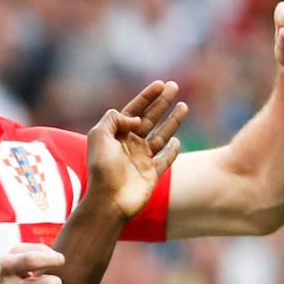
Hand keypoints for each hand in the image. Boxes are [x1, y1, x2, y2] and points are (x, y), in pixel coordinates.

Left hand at [87, 80, 185, 220]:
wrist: (110, 200)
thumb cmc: (102, 168)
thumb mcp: (99, 136)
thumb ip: (113, 119)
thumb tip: (135, 117)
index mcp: (116, 135)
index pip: (134, 110)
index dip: (147, 96)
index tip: (160, 84)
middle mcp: (129, 145)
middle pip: (149, 118)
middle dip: (161, 102)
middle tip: (174, 86)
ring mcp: (141, 159)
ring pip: (161, 135)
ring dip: (173, 121)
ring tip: (183, 105)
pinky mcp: (152, 174)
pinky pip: (165, 159)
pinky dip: (172, 149)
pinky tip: (177, 139)